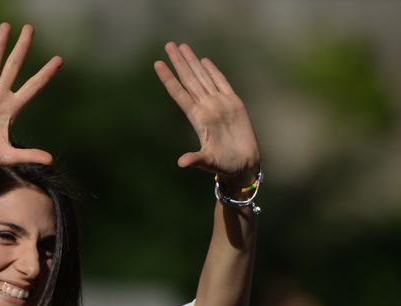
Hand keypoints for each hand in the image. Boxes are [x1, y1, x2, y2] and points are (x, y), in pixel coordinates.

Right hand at [0, 23, 62, 176]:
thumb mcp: (8, 156)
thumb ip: (28, 155)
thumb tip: (50, 160)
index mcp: (12, 109)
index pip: (33, 87)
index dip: (46, 73)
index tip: (59, 59)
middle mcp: (0, 96)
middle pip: (15, 66)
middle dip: (22, 47)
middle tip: (30, 28)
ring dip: (0, 44)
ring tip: (7, 26)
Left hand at [154, 42, 260, 184]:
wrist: (243, 165)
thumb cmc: (224, 165)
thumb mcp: (208, 162)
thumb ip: (196, 159)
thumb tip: (182, 163)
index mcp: (197, 118)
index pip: (179, 93)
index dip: (168, 78)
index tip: (157, 64)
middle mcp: (205, 107)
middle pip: (189, 79)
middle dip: (178, 62)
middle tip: (168, 45)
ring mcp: (219, 104)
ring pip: (203, 77)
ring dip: (192, 62)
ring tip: (182, 46)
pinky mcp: (234, 103)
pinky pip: (222, 82)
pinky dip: (213, 71)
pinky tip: (204, 60)